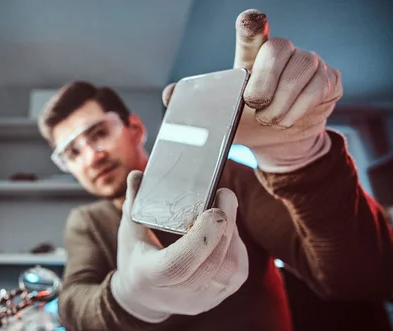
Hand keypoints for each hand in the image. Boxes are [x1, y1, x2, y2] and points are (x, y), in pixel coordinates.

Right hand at [110, 171, 248, 322]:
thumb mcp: (129, 232)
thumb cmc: (136, 258)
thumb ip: (135, 203)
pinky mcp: (219, 298)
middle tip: (225, 195)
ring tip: (225, 209)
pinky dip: (236, 245)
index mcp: (149, 276)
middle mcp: (178, 295)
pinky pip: (238, 270)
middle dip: (225, 227)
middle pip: (212, 264)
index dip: (200, 240)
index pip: (178, 265)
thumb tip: (138, 175)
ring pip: (231, 268)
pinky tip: (227, 228)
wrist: (145, 297)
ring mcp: (201, 300)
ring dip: (232, 234)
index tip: (214, 210)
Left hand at [163, 9, 342, 172]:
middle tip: (255, 106)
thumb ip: (196, 105)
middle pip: (278, 50)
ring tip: (270, 118)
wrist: (278, 142)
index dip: (252, 26)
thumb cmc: (246, 122)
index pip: (252, 33)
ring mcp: (308, 62)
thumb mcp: (221, 117)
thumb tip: (169, 94)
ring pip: (299, 72)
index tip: (251, 21)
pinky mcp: (328, 78)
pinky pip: (318, 88)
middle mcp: (282, 53)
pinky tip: (288, 119)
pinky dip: (298, 110)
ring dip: (281, 104)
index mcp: (251, 57)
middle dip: (264, 84)